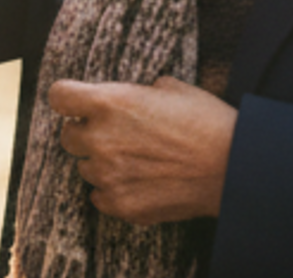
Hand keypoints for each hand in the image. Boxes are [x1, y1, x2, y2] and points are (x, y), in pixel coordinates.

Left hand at [46, 77, 236, 225]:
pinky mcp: (121, 204)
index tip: (77, 104)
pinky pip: (100, 197)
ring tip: (136, 162)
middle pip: (68, 136)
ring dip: (103, 164)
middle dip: (87, 134)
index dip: (69, 99)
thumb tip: (124, 97)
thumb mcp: (169, 88)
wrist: (233, 166)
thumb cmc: (206, 122)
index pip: (58, 97)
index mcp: (109, 103)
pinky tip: (140, 183)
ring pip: (86, 168)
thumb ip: (134, 92)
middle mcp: (101, 138)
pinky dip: (114, 191)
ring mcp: (109, 175)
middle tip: (115, 135)